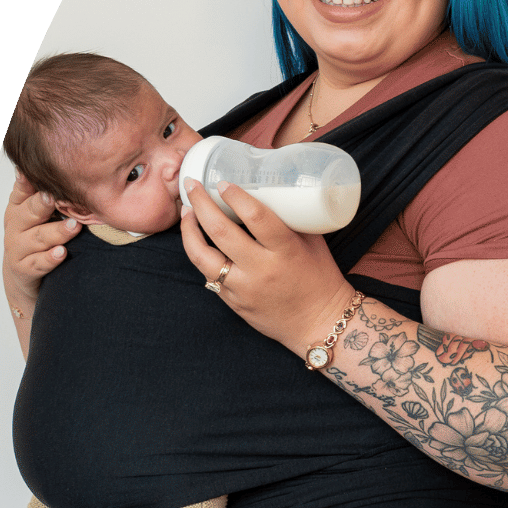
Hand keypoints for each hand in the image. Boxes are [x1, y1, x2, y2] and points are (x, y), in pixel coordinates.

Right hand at [4, 173, 79, 313]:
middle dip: (43, 204)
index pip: (22, 190)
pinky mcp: (24, 268)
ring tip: (73, 226)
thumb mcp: (38, 212)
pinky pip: (38, 263)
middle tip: (56, 197)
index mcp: (18, 206)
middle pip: (30, 212)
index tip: (36, 171)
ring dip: (57, 232)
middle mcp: (15, 224)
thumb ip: (48, 192)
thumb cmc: (36, 234)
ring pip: (38, 238)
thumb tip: (74, 168)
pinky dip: (50, 258)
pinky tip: (62, 253)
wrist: (23, 273)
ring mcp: (17, 247)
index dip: (28, 181)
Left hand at [179, 181, 353, 354]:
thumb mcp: (315, 244)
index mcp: (286, 252)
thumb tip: (270, 193)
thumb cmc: (320, 280)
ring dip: (189, 231)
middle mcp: (261, 270)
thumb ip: (293, 220)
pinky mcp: (233, 302)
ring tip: (187, 212)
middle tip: (193, 186)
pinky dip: (199, 254)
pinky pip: (208, 275)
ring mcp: (243, 288)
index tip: (224, 182)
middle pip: (221, 231)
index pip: (256, 217)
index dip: (236, 196)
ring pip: (202, 256)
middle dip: (201, 204)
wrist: (318, 324)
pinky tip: (196, 240)